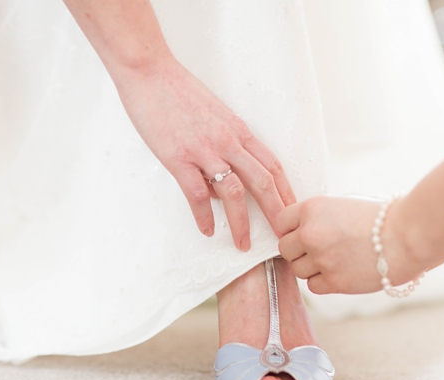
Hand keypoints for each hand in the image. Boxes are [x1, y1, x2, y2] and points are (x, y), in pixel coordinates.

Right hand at [116, 59, 295, 250]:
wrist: (149, 71)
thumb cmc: (178, 93)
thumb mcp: (213, 116)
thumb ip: (224, 147)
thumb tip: (224, 187)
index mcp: (238, 130)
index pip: (272, 165)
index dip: (286, 192)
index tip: (294, 213)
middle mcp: (227, 141)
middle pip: (263, 182)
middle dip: (277, 213)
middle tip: (284, 238)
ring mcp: (204, 150)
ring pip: (234, 193)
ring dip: (241, 223)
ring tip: (243, 244)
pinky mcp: (179, 158)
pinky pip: (198, 194)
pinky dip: (204, 216)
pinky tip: (208, 230)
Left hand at [277, 196, 396, 293]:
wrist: (407, 237)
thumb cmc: (382, 218)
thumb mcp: (345, 204)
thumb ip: (320, 215)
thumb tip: (302, 227)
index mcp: (312, 209)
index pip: (282, 221)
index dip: (292, 229)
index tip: (302, 233)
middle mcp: (311, 233)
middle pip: (285, 248)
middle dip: (299, 250)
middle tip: (318, 250)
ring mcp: (320, 259)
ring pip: (298, 270)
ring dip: (311, 268)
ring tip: (334, 260)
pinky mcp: (333, 281)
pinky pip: (313, 286)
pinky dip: (323, 282)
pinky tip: (340, 272)